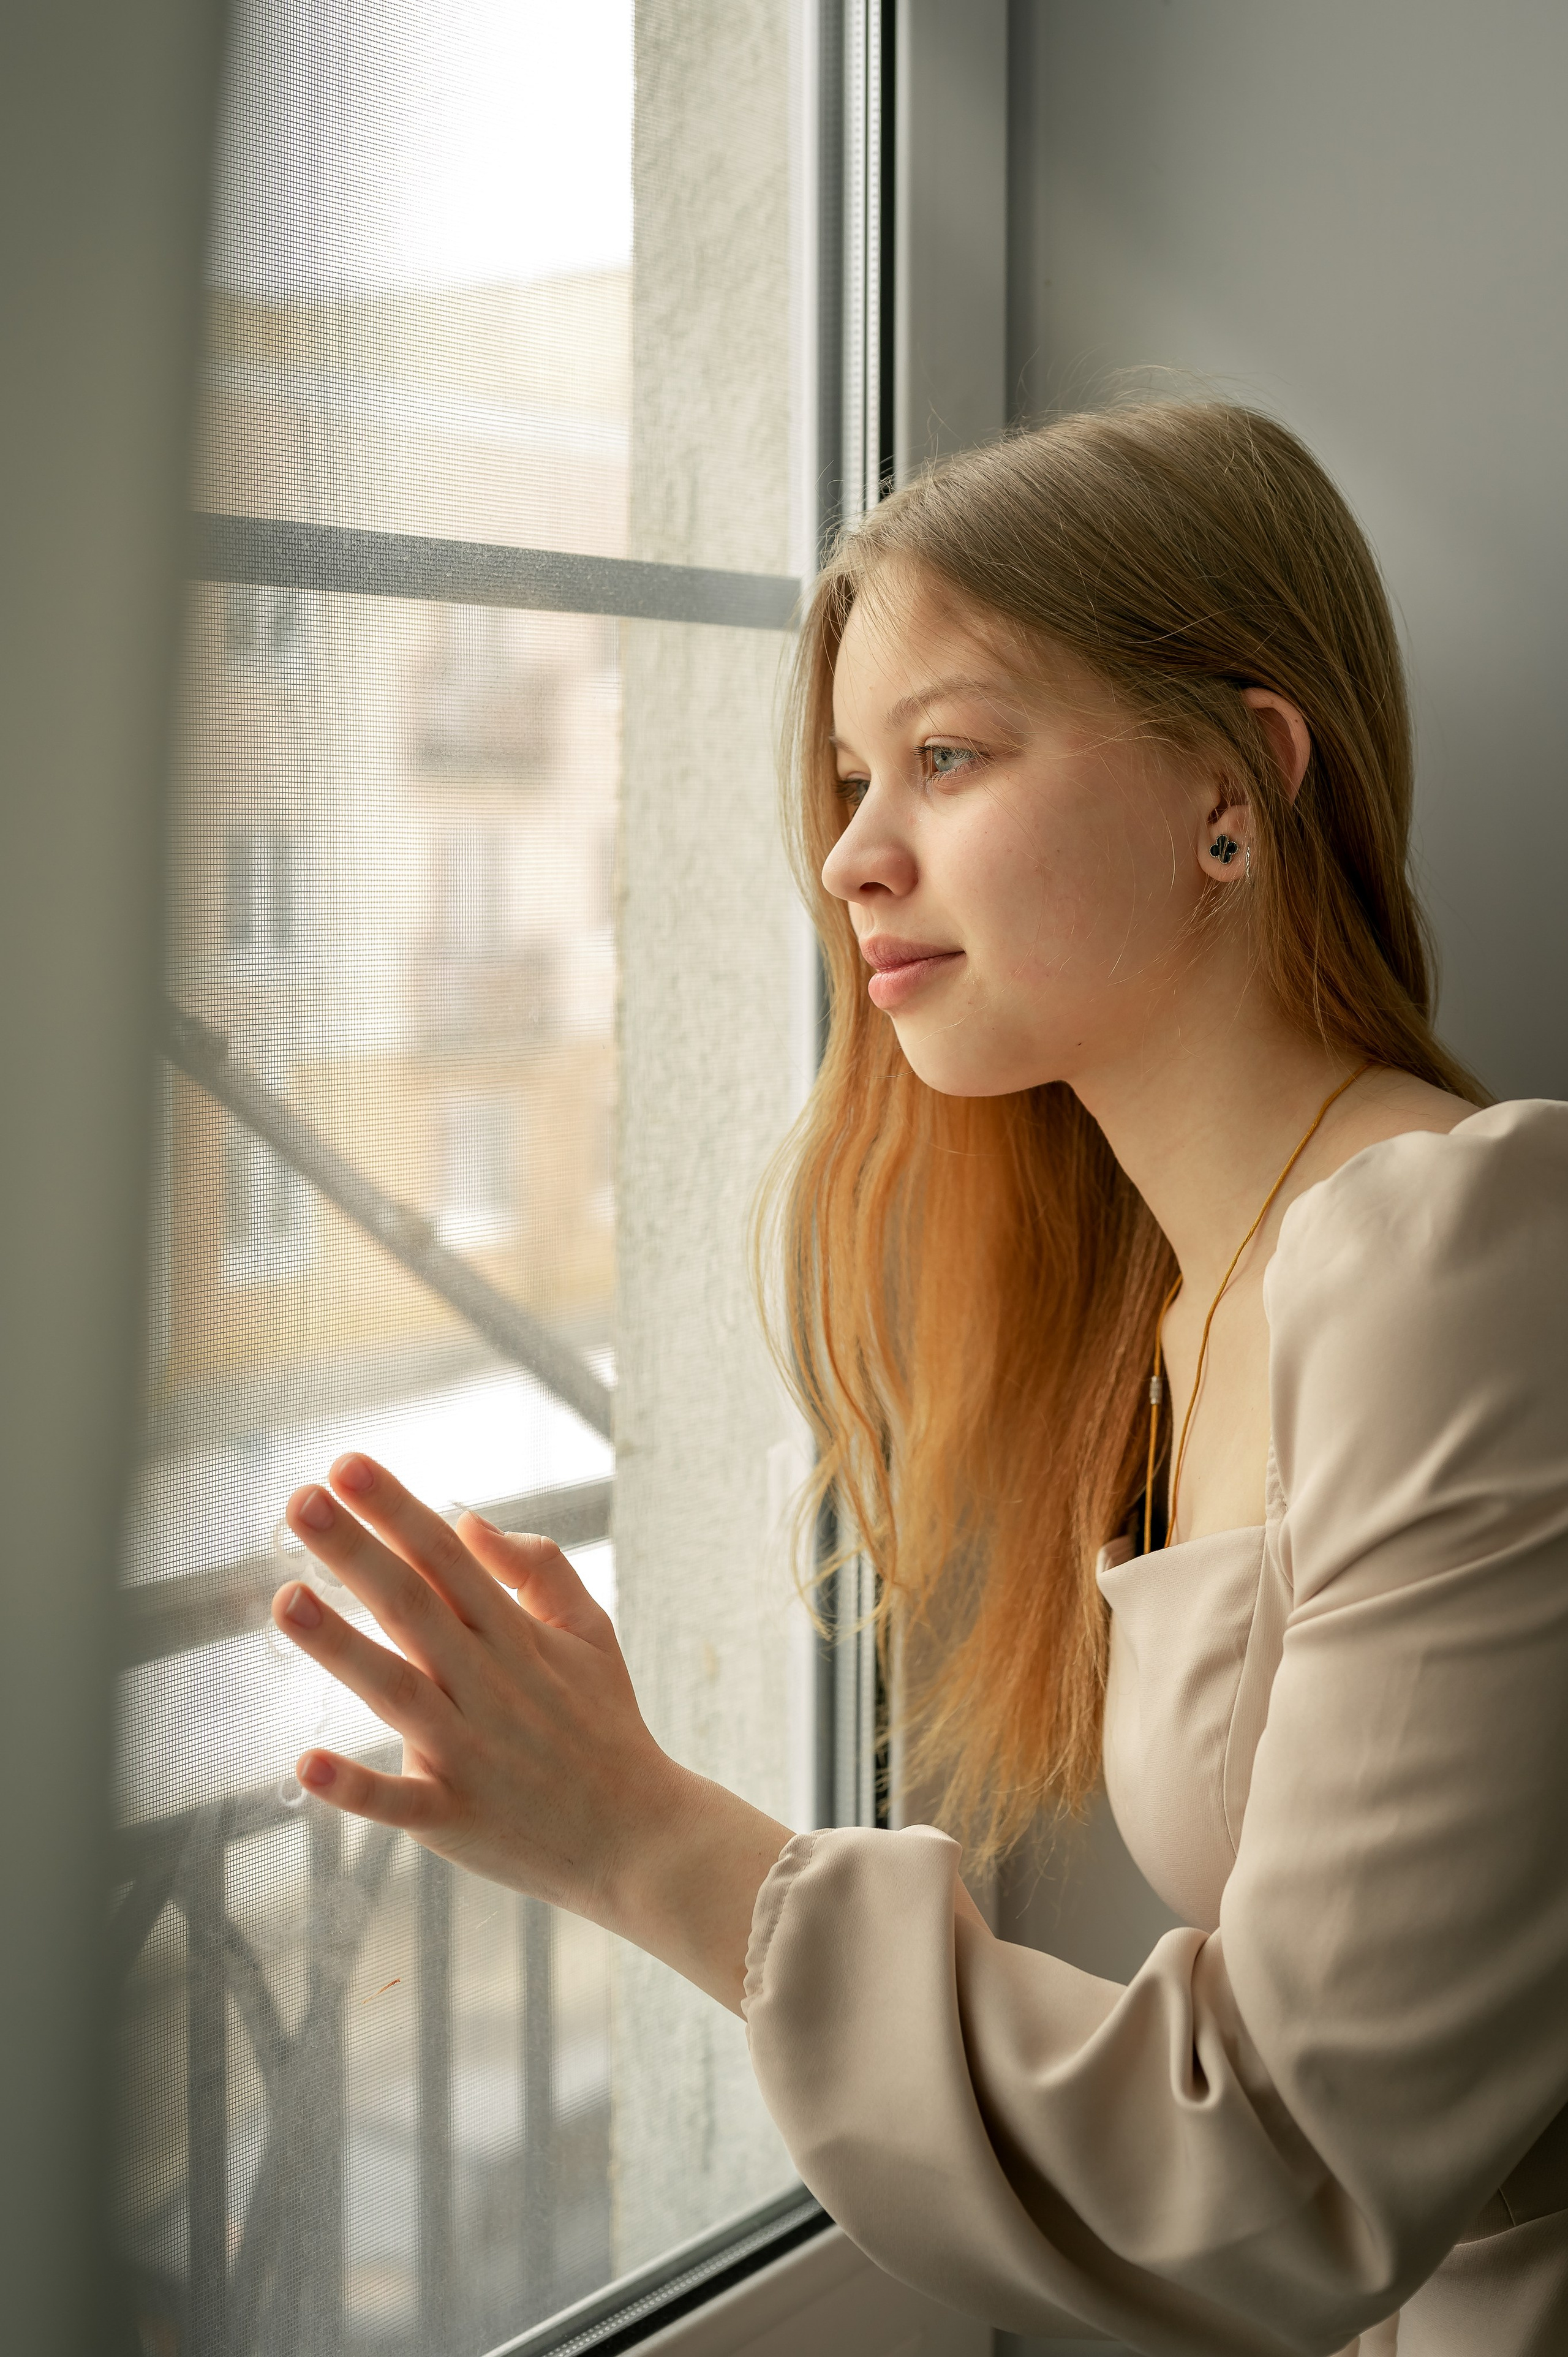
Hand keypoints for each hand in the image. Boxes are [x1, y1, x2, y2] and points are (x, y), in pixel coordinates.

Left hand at [270, 1452, 790, 2011]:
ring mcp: (471, 1754)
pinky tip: (308, 1763)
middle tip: (302, 1503)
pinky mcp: (455, 1819)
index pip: (447, 1559)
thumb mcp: (592, 1632)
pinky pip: (400, 1802)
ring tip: (286, 1601)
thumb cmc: (606, 1727)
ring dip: (341, 1647)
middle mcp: (490, 1687)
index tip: (346, 1467)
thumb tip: (467, 1518)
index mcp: (518, 1638)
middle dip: (357, 1553)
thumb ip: (538, 1569)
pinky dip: (356, 1787)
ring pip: (399, 1691)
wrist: (642, 1841)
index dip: (397, 1511)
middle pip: (415, 1608)